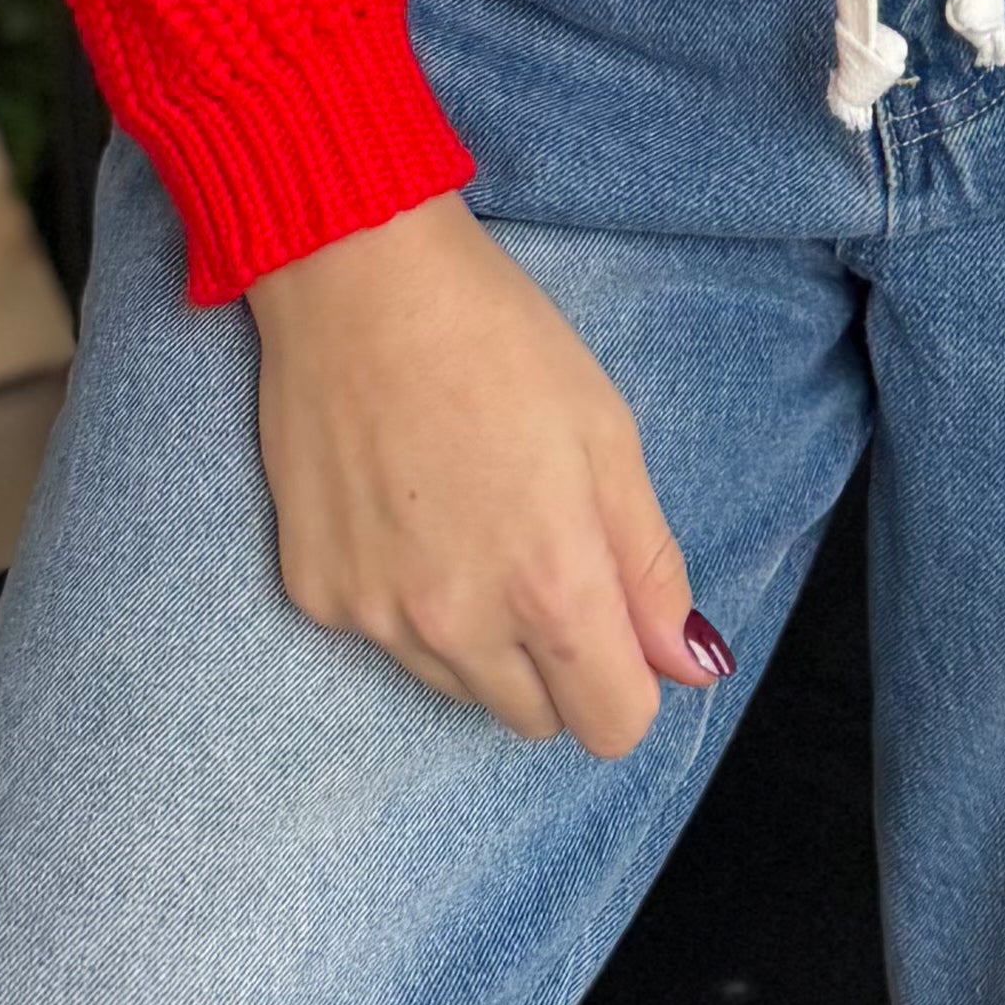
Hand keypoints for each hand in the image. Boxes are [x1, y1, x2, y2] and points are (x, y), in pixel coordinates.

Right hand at [249, 192, 728, 754]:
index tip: (612, 617)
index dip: (627, 678)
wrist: (356, 276)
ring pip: (458, 687)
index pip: (614, 728)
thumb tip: (690, 667)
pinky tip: (400, 505)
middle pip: (535, 720)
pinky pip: (384, 639)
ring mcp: (376, 618)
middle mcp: (459, 626)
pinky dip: (402, 598)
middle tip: (536, 551)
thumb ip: (650, 567)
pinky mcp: (314, 594)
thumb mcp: (607, 435)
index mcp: (551, 588)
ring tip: (466, 518)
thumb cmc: (497, 339)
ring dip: (478, 637)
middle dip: (553, 661)